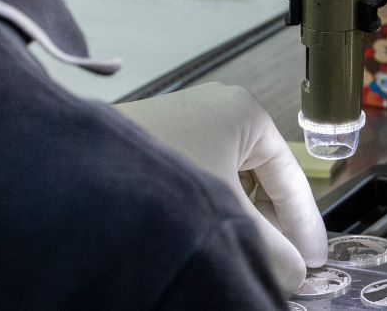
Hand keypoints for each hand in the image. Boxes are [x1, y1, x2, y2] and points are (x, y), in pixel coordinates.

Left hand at [114, 82, 326, 290]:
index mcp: (246, 113)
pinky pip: (201, 179)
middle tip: (282, 268)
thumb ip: (269, 251)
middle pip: (261, 178)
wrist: (72, 174)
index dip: (305, 225)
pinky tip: (210, 240)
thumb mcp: (225, 218)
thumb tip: (293, 277)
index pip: (290, 176)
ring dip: (239, 222)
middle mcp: (218, 109)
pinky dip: (211, 211)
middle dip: (271, 227)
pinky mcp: (157, 142)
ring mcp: (185, 124)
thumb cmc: (159, 182)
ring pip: (229, 181)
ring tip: (246, 258)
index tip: (314, 261)